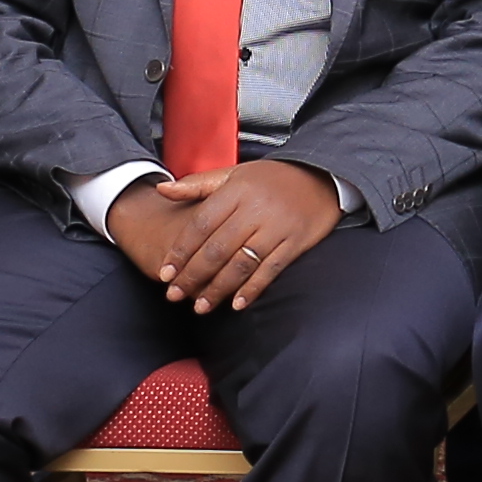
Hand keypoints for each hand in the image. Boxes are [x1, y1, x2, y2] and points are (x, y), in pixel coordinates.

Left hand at [140, 158, 345, 310]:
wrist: (321, 176)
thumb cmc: (271, 178)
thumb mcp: (234, 174)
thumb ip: (198, 184)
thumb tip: (161, 190)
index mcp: (236, 190)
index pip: (201, 224)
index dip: (181, 251)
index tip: (165, 273)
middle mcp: (255, 209)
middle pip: (217, 248)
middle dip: (193, 275)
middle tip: (174, 295)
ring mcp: (277, 227)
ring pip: (241, 263)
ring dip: (218, 288)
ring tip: (200, 306)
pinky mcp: (296, 242)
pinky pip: (270, 270)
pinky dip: (253, 289)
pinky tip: (237, 304)